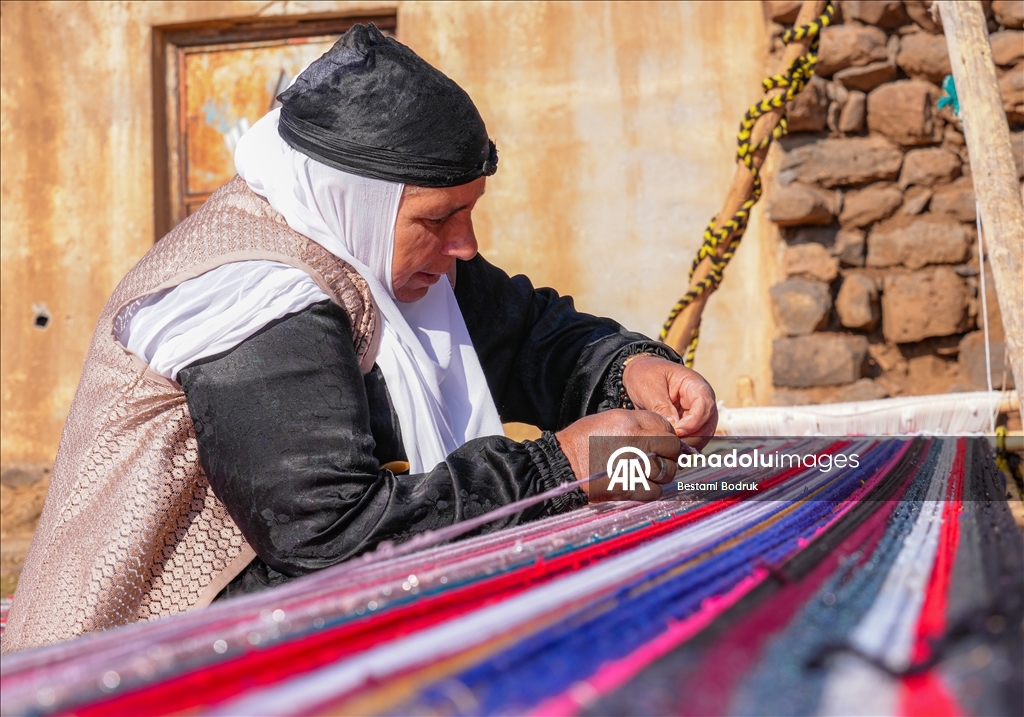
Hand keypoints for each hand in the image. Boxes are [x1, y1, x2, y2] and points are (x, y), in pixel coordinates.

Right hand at [554, 409, 680, 500]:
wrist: (563, 465)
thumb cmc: (583, 440)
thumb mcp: (610, 419)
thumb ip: (638, 423)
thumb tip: (661, 433)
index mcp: (631, 423)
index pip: (667, 427)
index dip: (666, 435)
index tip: (661, 442)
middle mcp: (637, 443)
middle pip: (672, 449)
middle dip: (669, 453)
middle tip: (658, 457)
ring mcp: (636, 467)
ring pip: (668, 472)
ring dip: (661, 473)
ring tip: (646, 471)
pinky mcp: (631, 489)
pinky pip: (656, 491)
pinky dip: (651, 489)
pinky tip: (639, 484)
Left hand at [621, 356, 716, 447]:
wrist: (639, 375)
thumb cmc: (646, 375)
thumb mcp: (650, 388)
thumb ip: (662, 407)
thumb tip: (674, 428)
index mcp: (695, 385)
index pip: (705, 406)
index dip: (693, 422)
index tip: (677, 431)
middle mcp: (701, 400)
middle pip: (708, 424)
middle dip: (693, 437)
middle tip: (673, 446)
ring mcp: (697, 412)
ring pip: (703, 434)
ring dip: (688, 443)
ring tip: (670, 448)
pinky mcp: (688, 423)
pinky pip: (692, 438)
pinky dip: (683, 444)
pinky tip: (670, 448)